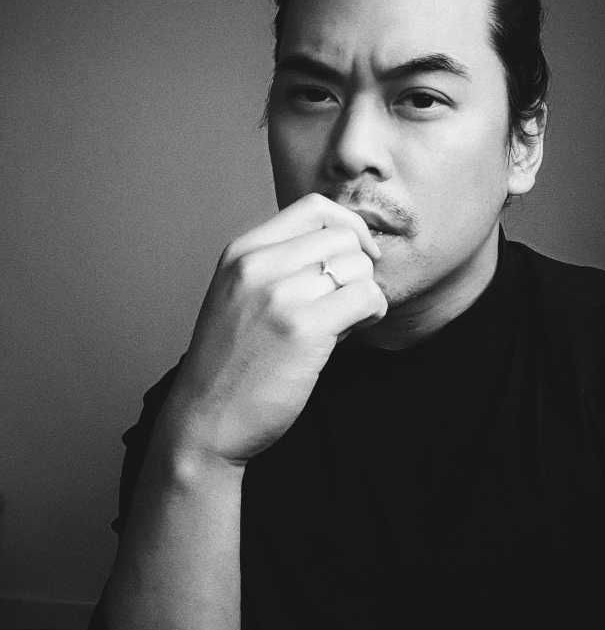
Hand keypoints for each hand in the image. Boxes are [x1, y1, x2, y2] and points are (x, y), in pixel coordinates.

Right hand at [154, 193, 386, 465]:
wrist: (206, 421)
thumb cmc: (232, 364)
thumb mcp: (242, 295)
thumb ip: (284, 265)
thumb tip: (349, 245)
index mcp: (242, 251)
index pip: (315, 208)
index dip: (350, 226)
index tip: (360, 252)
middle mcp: (258, 265)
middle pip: (344, 236)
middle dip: (359, 267)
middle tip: (345, 301)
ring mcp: (279, 295)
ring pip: (360, 266)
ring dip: (365, 293)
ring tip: (343, 321)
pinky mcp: (303, 329)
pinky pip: (367, 298)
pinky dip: (372, 313)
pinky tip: (351, 333)